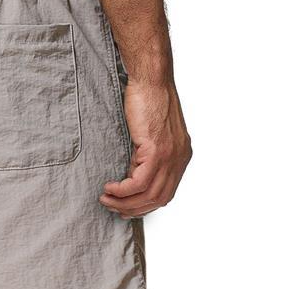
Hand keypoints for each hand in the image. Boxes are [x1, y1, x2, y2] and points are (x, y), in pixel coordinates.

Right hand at [101, 80, 190, 217]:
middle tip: (113, 207)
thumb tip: (132, 176)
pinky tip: (110, 187)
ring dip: (124, 202)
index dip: (144, 206)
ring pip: (147, 195)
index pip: (166, 194)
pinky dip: (122, 190)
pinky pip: (138, 182)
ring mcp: (170, 156)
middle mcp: (179, 159)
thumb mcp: (152, 135)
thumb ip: (148, 157)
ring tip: (107, 199)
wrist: (151, 80)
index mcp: (181, 156)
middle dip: (132, 209)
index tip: (126, 207)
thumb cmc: (149, 100)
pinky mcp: (156, 151)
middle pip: (157, 199)